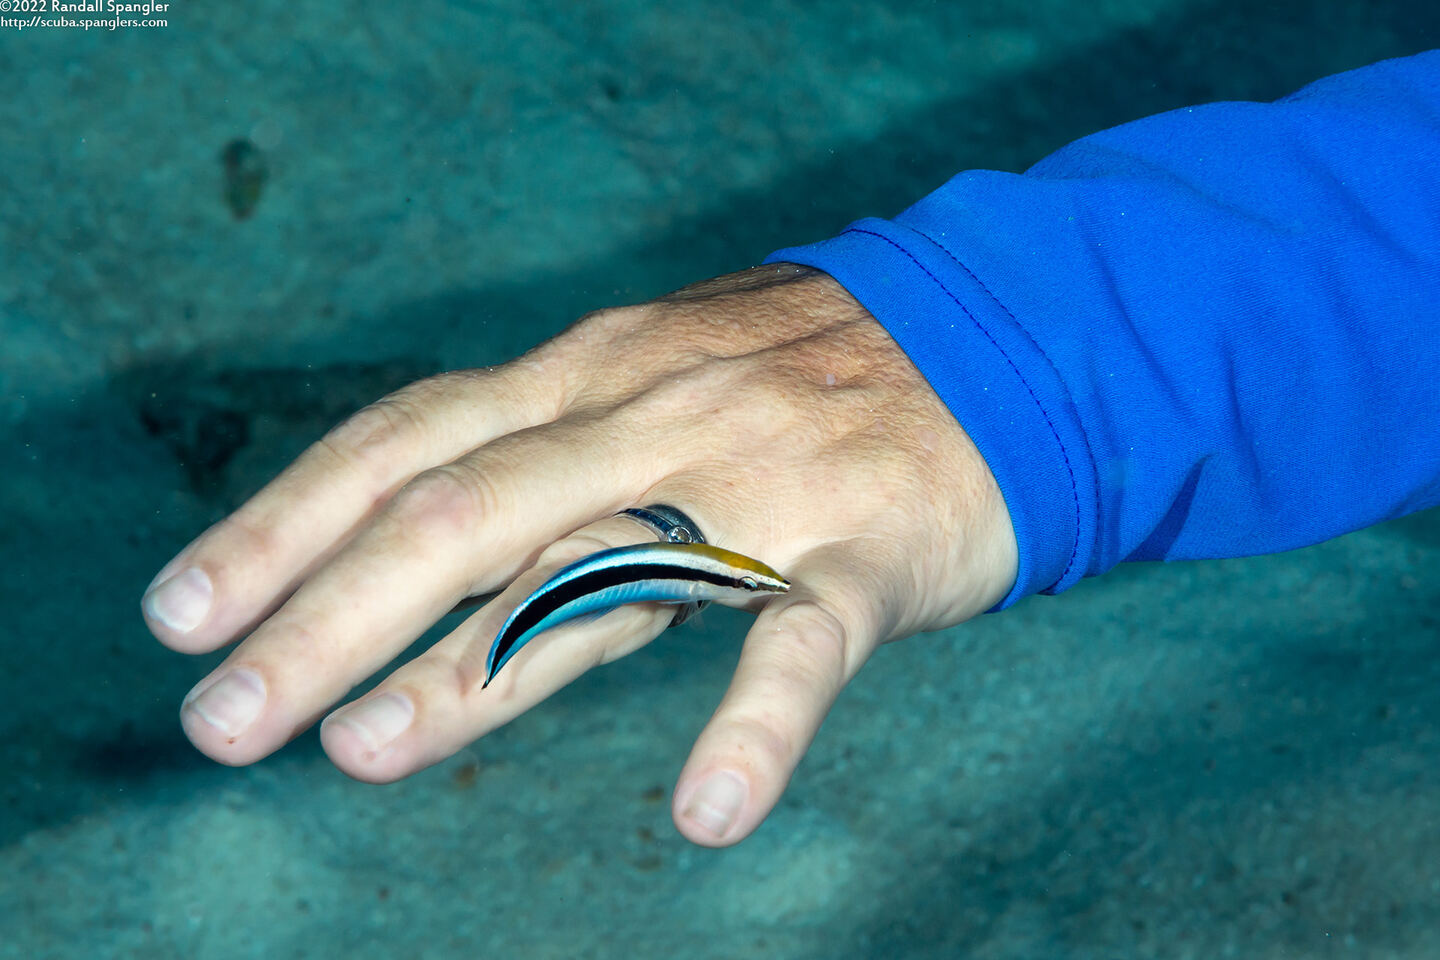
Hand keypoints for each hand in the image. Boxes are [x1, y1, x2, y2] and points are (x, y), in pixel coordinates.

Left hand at [142, 264, 1018, 845]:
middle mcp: (650, 418)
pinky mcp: (864, 550)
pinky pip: (804, 643)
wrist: (996, 333)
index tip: (185, 608)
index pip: (409, 436)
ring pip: (603, 572)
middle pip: (467, 510)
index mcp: (589, 373)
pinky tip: (708, 812)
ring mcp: (759, 482)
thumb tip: (411, 537)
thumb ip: (549, 453)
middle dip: (329, 610)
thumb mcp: (654, 379)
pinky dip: (755, 726)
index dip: (288, 517)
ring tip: (366, 751)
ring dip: (479, 666)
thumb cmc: (801, 377)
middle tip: (223, 715)